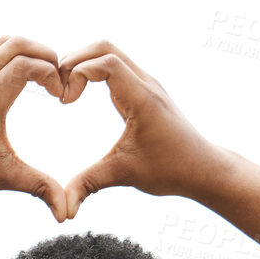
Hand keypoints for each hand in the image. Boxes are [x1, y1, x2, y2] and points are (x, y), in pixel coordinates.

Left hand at [0, 35, 66, 219]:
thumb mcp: (1, 177)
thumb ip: (38, 188)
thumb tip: (65, 214)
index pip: (26, 64)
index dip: (51, 73)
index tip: (58, 95)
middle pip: (16, 43)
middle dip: (44, 53)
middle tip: (55, 76)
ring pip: (0, 43)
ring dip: (26, 49)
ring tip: (40, 73)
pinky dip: (7, 53)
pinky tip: (17, 76)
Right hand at [58, 42, 224, 217]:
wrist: (202, 168)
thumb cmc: (170, 169)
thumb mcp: (124, 176)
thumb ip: (89, 185)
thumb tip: (62, 211)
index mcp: (142, 98)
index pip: (105, 62)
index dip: (77, 73)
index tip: (65, 101)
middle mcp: (145, 83)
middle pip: (104, 47)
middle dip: (74, 60)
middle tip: (57, 88)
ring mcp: (146, 84)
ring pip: (110, 52)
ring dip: (83, 64)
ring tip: (65, 91)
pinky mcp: (144, 90)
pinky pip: (115, 65)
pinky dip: (93, 70)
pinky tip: (80, 93)